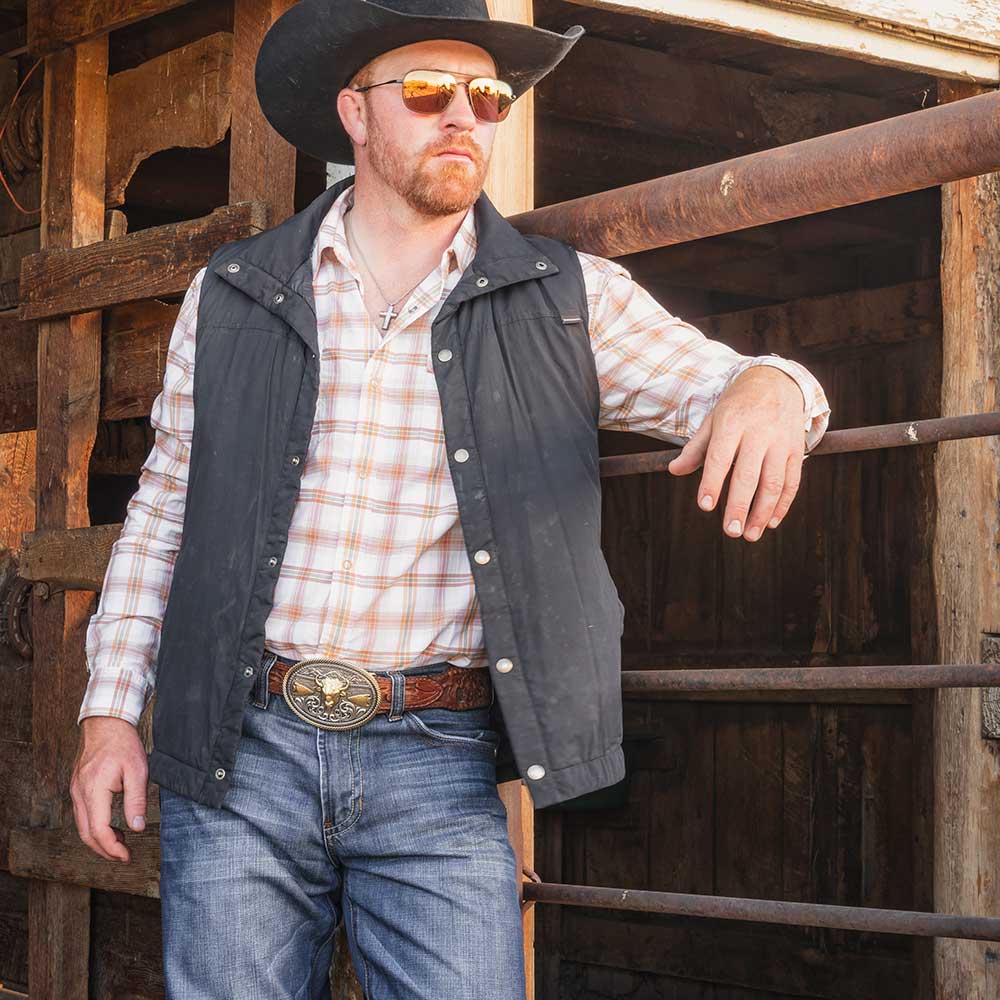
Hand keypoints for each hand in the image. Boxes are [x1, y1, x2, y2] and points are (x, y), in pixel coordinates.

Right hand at [70, 716, 148, 862]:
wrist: (106, 724)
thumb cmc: (123, 744)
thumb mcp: (138, 771)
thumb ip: (137, 801)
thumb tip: (138, 828)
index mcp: (94, 790)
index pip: (98, 830)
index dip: (112, 848)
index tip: (126, 856)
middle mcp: (79, 793)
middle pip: (86, 834)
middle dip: (104, 850)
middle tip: (123, 856)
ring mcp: (75, 791)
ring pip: (82, 826)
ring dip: (99, 840)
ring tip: (120, 843)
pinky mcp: (77, 788)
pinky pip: (82, 815)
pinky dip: (94, 826)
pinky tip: (110, 827)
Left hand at [667, 366, 806, 541]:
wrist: (778, 382)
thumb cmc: (738, 407)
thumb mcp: (713, 420)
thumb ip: (696, 448)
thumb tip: (674, 470)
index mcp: (732, 424)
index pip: (720, 457)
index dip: (712, 482)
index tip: (706, 506)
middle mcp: (758, 433)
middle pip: (749, 475)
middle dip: (740, 506)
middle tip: (731, 532)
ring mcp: (780, 442)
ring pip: (774, 482)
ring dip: (762, 512)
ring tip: (750, 535)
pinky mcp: (797, 449)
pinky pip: (792, 481)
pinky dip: (783, 504)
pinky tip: (770, 522)